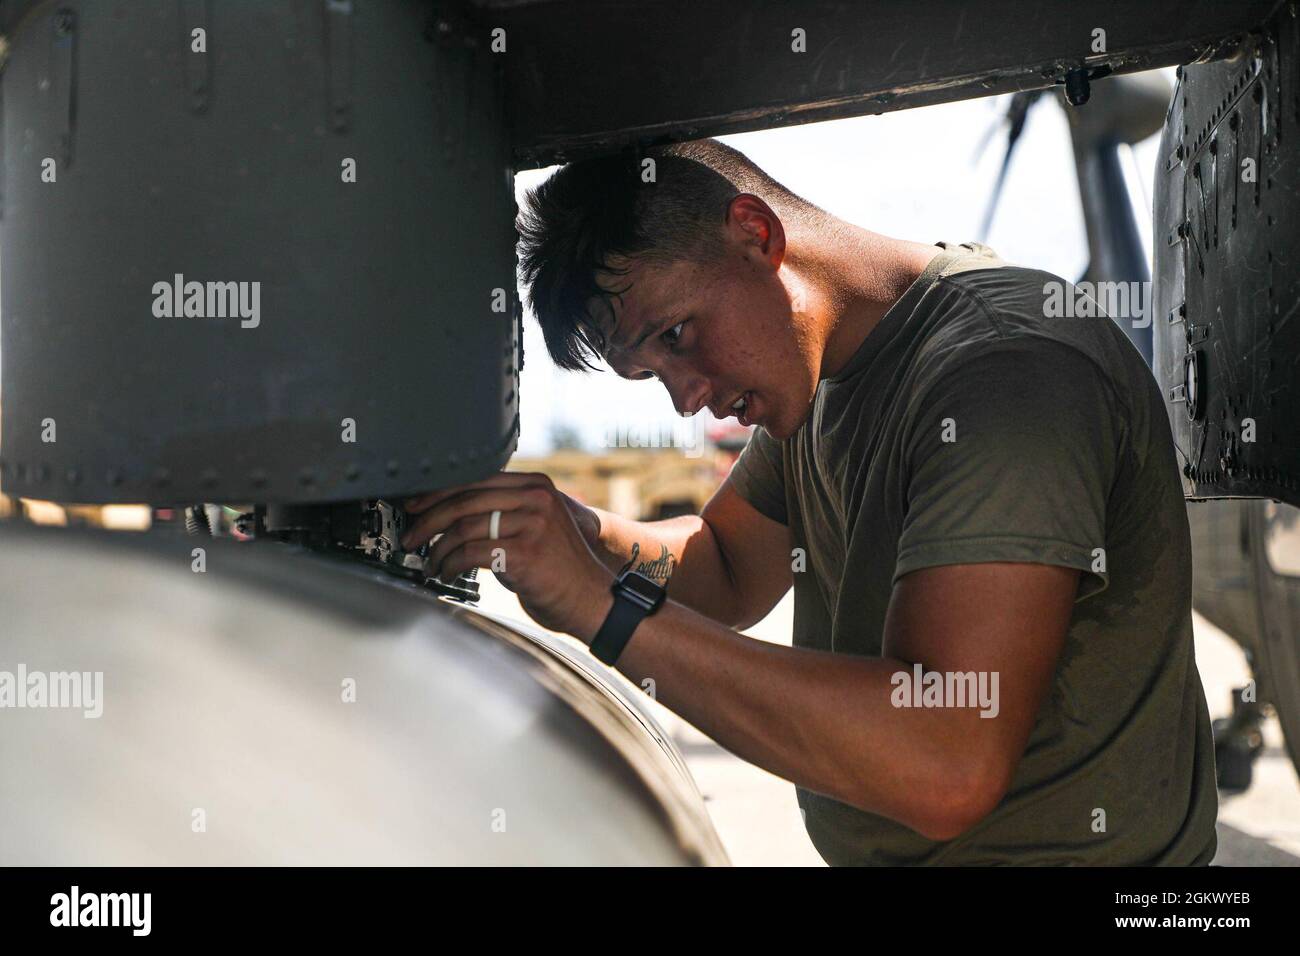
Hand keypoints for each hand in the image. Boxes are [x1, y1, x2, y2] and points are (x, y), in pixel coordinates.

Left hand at [402, 472, 613, 638]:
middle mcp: (536, 498)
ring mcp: (532, 524)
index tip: (414, 506)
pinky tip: (445, 574)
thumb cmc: (556, 567)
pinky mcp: (524, 553)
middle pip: (465, 500)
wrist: (590, 598)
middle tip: (409, 537)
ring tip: (430, 562)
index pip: (475, 479)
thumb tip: (449, 511)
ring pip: (464, 527)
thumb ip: (504, 511)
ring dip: (438, 548)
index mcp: (536, 485)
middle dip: (429, 520)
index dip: (438, 493)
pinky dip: (450, 565)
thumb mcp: (535, 525)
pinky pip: (470, 554)